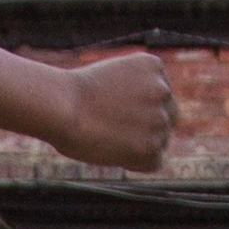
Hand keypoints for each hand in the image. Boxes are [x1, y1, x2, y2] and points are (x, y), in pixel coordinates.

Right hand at [55, 53, 173, 169]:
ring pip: (160, 142)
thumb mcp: (110, 79)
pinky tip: (111, 151)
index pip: (161, 95)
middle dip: (147, 126)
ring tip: (107, 137)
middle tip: (116, 129)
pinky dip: (135, 163)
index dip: (139, 107)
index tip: (113, 108)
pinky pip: (153, 163)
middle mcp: (163, 90)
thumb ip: (135, 95)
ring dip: (138, 145)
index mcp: (154, 66)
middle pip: (168, 117)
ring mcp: (160, 119)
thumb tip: (143, 124)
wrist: (61, 107)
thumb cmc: (71, 94)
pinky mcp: (152, 147)